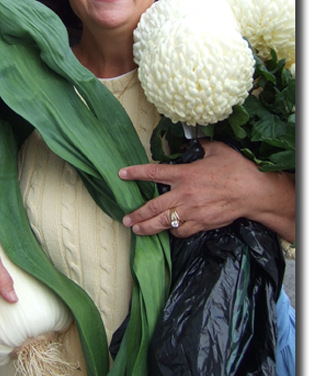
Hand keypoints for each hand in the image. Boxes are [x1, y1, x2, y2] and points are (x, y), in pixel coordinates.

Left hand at [119, 139, 294, 241]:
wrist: (253, 193)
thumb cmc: (237, 169)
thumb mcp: (217, 150)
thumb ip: (201, 147)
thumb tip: (194, 143)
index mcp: (185, 174)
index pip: (153, 172)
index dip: (135, 173)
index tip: (122, 175)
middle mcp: (184, 194)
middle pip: (153, 207)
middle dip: (137, 214)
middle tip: (126, 219)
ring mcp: (192, 211)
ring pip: (163, 223)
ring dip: (148, 227)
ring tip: (138, 230)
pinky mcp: (201, 223)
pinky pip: (182, 231)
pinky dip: (174, 231)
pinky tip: (170, 230)